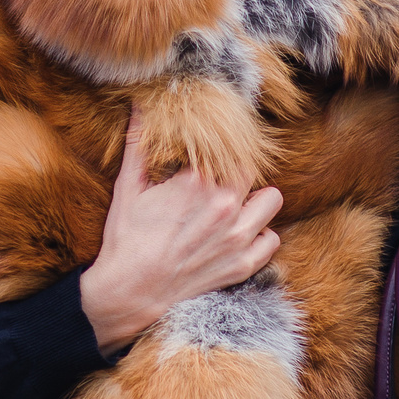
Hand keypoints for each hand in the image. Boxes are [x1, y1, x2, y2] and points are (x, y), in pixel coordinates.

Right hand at [79, 112, 283, 351]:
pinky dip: (259, 235)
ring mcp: (238, 238)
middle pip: (251, 170)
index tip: (210, 153)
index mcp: (197, 181)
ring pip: (272, 200)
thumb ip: (139, 143)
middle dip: (237, 172)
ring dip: (255, 201)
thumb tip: (140, 103)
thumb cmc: (126, 239)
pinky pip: (272, 239)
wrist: (129, 294)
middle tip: (218, 180)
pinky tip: (237, 233)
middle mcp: (225, 207)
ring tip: (234, 205)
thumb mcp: (128, 187)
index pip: (228, 146)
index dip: (220, 147)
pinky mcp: (243, 265)